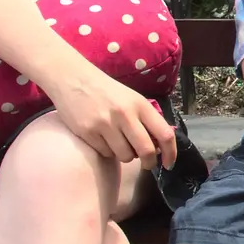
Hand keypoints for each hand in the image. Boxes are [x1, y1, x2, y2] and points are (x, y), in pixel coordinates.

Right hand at [46, 65, 176, 167]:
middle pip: (147, 150)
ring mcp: (105, 124)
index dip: (171, 153)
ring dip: (127, 156)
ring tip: (121, 144)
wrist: (72, 79)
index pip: (165, 134)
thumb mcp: (132, 99)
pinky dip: (108, 151)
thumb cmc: (107, 91)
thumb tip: (159, 147)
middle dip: (150, 163)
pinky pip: (106, 153)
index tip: (169, 164)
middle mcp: (125, 114)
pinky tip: (104, 139)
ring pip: (126, 156)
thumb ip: (146, 120)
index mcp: (140, 105)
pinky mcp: (88, 132)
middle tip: (147, 164)